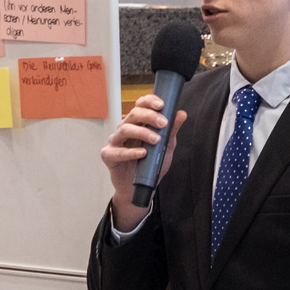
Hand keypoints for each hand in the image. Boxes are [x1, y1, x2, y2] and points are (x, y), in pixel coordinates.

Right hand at [100, 94, 186, 230]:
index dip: (149, 101)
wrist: (142, 188)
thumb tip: (181, 113)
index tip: (161, 105)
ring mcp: (115, 142)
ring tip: (156, 140)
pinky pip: (118, 152)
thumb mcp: (166, 147)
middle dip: (149, 116)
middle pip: (133, 114)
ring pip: (124, 129)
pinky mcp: (109, 156)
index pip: (140, 105)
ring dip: (142, 132)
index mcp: (137, 124)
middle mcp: (125, 129)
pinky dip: (130, 152)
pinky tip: (142, 153)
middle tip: (163, 123)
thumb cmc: (150, 165)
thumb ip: (172, 131)